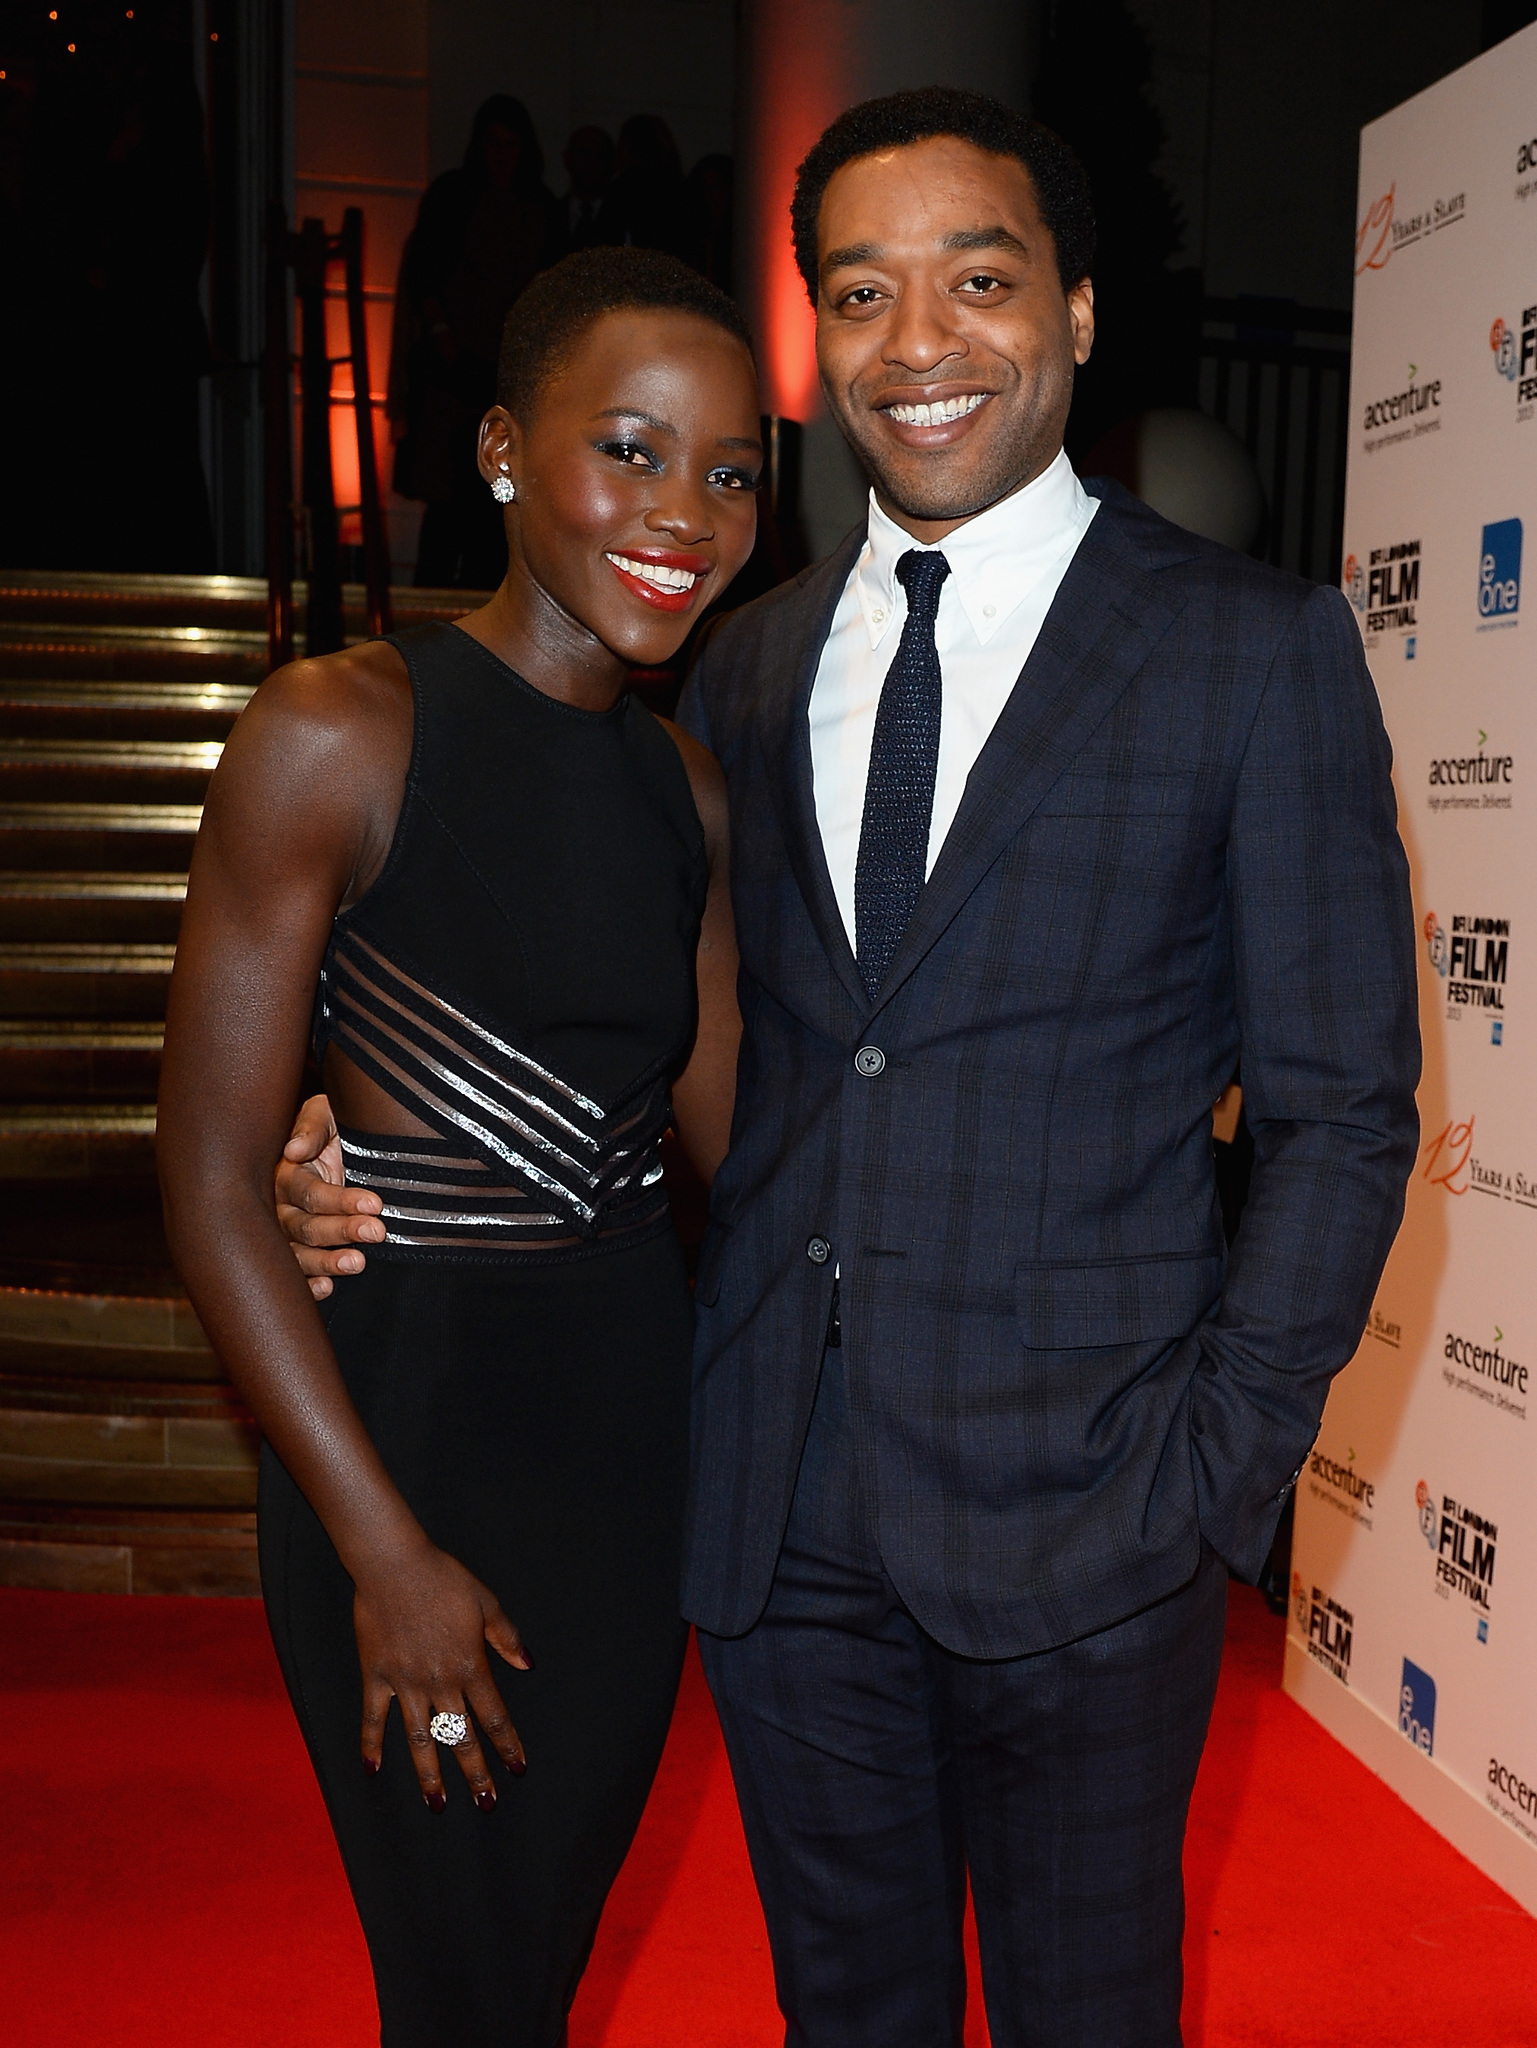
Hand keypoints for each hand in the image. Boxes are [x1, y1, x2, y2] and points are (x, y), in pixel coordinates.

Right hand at [276, 1093, 387, 1298]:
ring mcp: (288, 1232)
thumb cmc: (331, 1126)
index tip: (374, 1205)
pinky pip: (297, 1274)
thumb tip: (294, 1149)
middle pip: (305, 1226)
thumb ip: (311, 1127)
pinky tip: (328, 1288)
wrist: (342, 1141)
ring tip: (358, 1262)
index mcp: (285, 1175)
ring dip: (328, 1262)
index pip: (310, 1193)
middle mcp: (281, 1207)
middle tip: (377, 1232)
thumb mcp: (324, 1114)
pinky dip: (311, 1284)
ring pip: (300, 1254)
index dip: (341, 1201)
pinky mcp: (299, 1250)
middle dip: (342, 1230)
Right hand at [353, 1538, 531, 1808]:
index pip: (494, 1715)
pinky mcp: (376, 1676)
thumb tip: (528, 1664)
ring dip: (429, 1774)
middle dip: (475, 1773)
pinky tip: (373, 1770)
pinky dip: (372, 1745)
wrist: (395, 1565)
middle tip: (485, 1804)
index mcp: (469, 1665)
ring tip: (437, 1804)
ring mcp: (405, 1683)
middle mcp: (439, 1682)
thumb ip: (506, 1637)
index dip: (508, 1745)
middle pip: (460, 1737)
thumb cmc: (443, 1578)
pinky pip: (374, 1718)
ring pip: (420, 1739)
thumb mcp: (485, 1602)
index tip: (517, 1769)